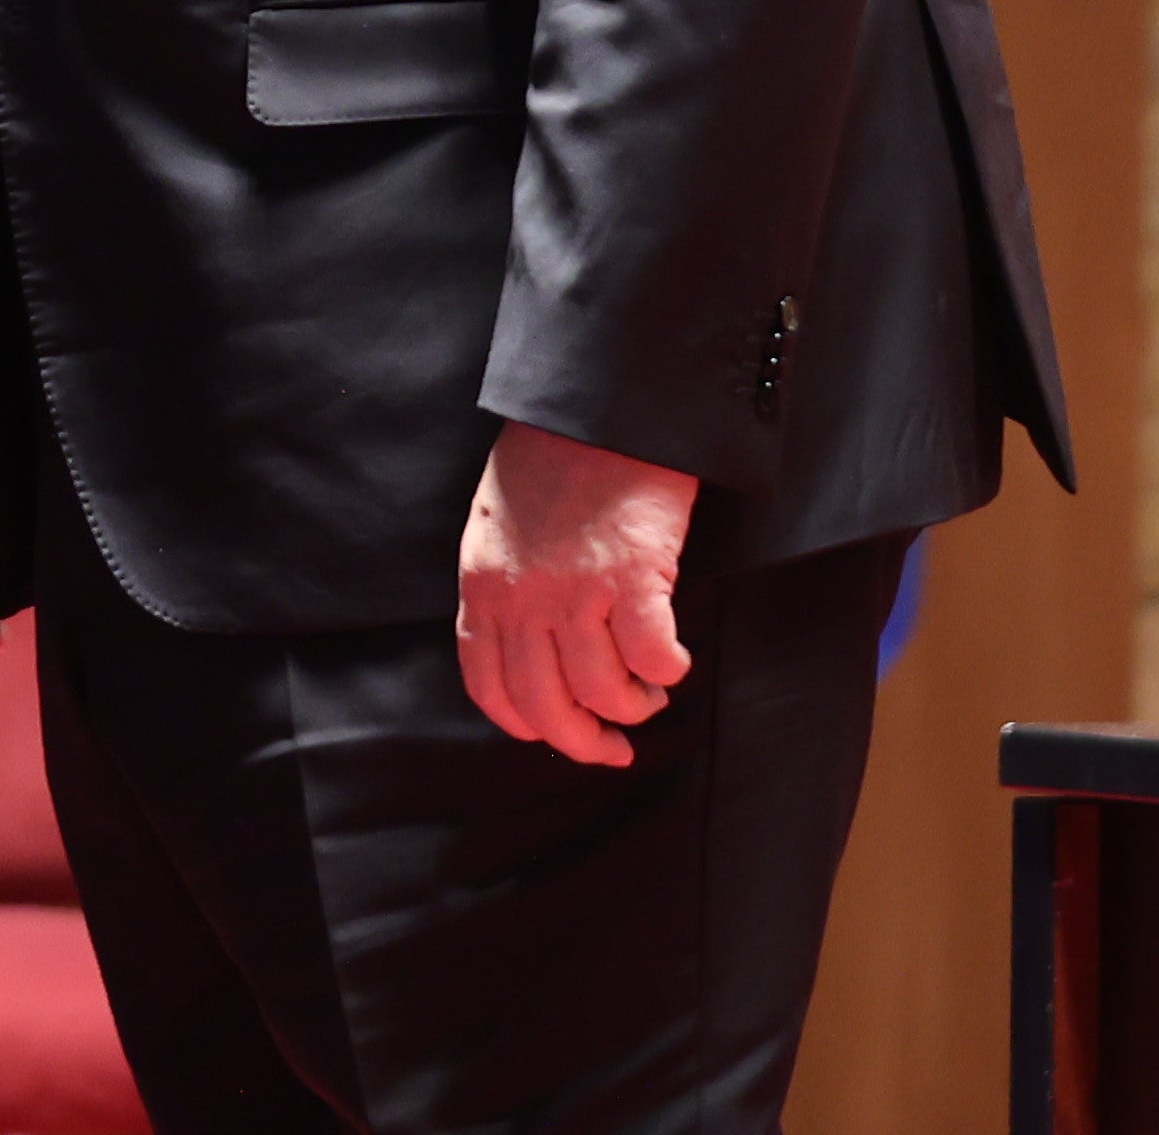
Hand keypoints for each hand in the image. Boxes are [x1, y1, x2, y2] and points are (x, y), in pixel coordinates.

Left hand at [455, 419, 699, 764]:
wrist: (598, 410)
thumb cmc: (551, 461)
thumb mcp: (498, 528)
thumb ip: (507, 588)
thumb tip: (535, 649)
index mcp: (482, 586)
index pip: (489, 685)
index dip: (527, 724)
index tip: (560, 736)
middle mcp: (523, 598)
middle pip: (546, 706)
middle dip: (585, 742)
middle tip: (615, 747)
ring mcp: (576, 591)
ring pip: (603, 693)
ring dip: (634, 706)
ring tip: (651, 690)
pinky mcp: (632, 578)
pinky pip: (652, 657)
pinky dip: (669, 671)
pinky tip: (676, 660)